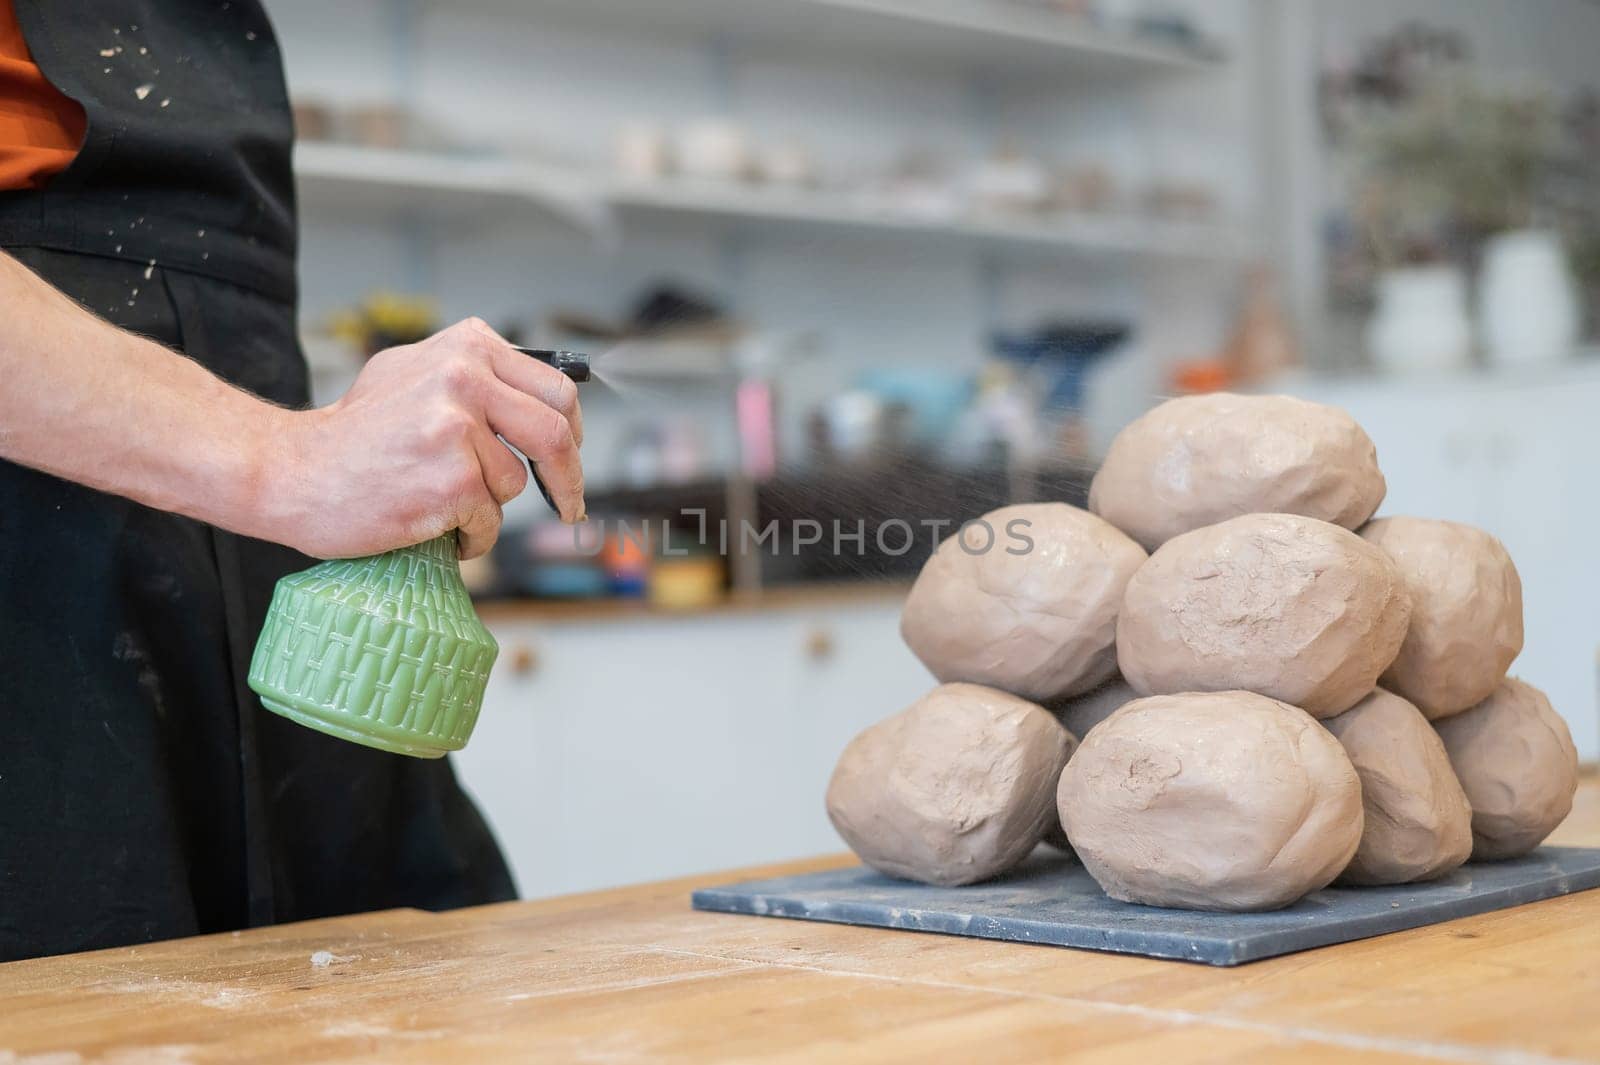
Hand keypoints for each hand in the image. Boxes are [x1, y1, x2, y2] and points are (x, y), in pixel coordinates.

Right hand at [267, 318, 583, 560]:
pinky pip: (490, 521)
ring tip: (437, 500)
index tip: (570, 456)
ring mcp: (460, 429)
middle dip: (568, 478)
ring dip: (486, 506)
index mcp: (466, 347)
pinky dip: (468, 536)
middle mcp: (466, 378)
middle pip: (555, 434)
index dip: (572, 431)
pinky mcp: (454, 480)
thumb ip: (477, 376)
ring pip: (515, 483)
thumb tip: (546, 399)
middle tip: (568, 505)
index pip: (555, 388)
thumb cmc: (353, 433)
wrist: (290, 470)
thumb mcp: (414, 375)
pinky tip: (432, 524)